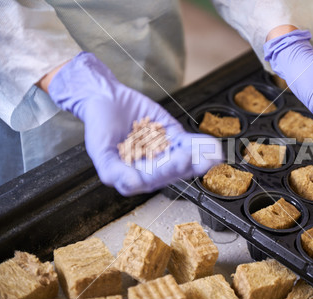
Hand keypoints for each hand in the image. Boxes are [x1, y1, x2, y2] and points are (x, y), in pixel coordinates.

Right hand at [47, 52, 221, 195]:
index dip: (165, 172)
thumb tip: (132, 185)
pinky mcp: (174, 137)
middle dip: (185, 166)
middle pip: (172, 171)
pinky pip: (189, 142)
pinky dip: (201, 144)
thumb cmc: (99, 126)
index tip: (178, 162)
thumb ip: (113, 171)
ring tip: (213, 158)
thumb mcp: (99, 150)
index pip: (152, 179)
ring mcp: (165, 152)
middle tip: (197, 160)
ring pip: (184, 158)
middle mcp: (152, 167)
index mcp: (135, 177)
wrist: (106, 98)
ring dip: (200, 159)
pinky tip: (213, 146)